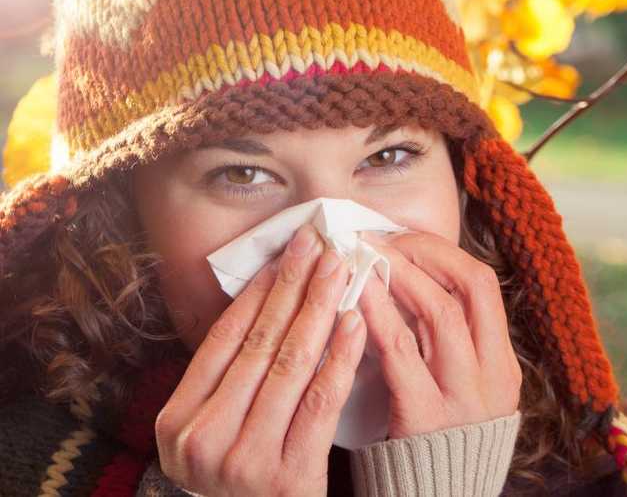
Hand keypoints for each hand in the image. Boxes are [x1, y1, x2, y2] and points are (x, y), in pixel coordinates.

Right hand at [155, 225, 365, 495]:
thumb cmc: (243, 476)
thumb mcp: (215, 432)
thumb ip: (230, 380)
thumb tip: (270, 296)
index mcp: (177, 422)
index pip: (225, 338)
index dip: (261, 290)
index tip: (289, 251)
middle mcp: (202, 439)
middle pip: (259, 344)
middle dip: (295, 287)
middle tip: (321, 244)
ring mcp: (244, 459)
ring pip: (289, 366)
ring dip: (319, 309)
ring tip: (342, 270)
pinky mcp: (288, 476)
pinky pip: (320, 402)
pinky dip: (340, 358)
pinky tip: (356, 322)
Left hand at [358, 230, 521, 438]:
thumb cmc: (437, 440)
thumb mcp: (458, 388)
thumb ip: (441, 342)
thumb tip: (404, 279)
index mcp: (502, 364)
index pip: (483, 285)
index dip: (443, 253)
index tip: (403, 238)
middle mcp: (492, 375)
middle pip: (468, 288)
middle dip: (421, 254)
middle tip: (378, 239)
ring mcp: (464, 397)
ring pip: (439, 314)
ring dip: (398, 276)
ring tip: (363, 257)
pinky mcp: (426, 418)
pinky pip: (402, 354)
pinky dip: (378, 316)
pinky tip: (354, 298)